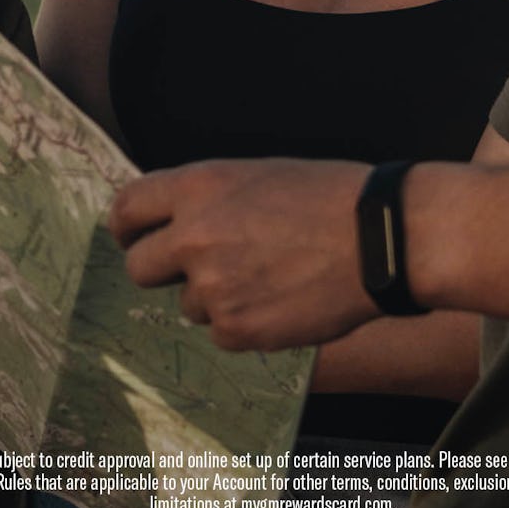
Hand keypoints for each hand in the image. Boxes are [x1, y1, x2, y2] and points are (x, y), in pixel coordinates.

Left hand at [109, 157, 378, 351]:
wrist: (381, 239)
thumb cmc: (330, 197)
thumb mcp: (259, 175)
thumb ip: (210, 199)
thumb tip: (177, 222)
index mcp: (199, 187)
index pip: (127, 209)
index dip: (127, 227)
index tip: (133, 237)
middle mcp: (195, 237)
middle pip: (139, 267)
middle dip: (162, 269)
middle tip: (196, 267)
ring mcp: (214, 288)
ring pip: (187, 303)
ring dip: (215, 296)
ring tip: (267, 276)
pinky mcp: (238, 330)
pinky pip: (221, 332)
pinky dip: (244, 323)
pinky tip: (281, 300)